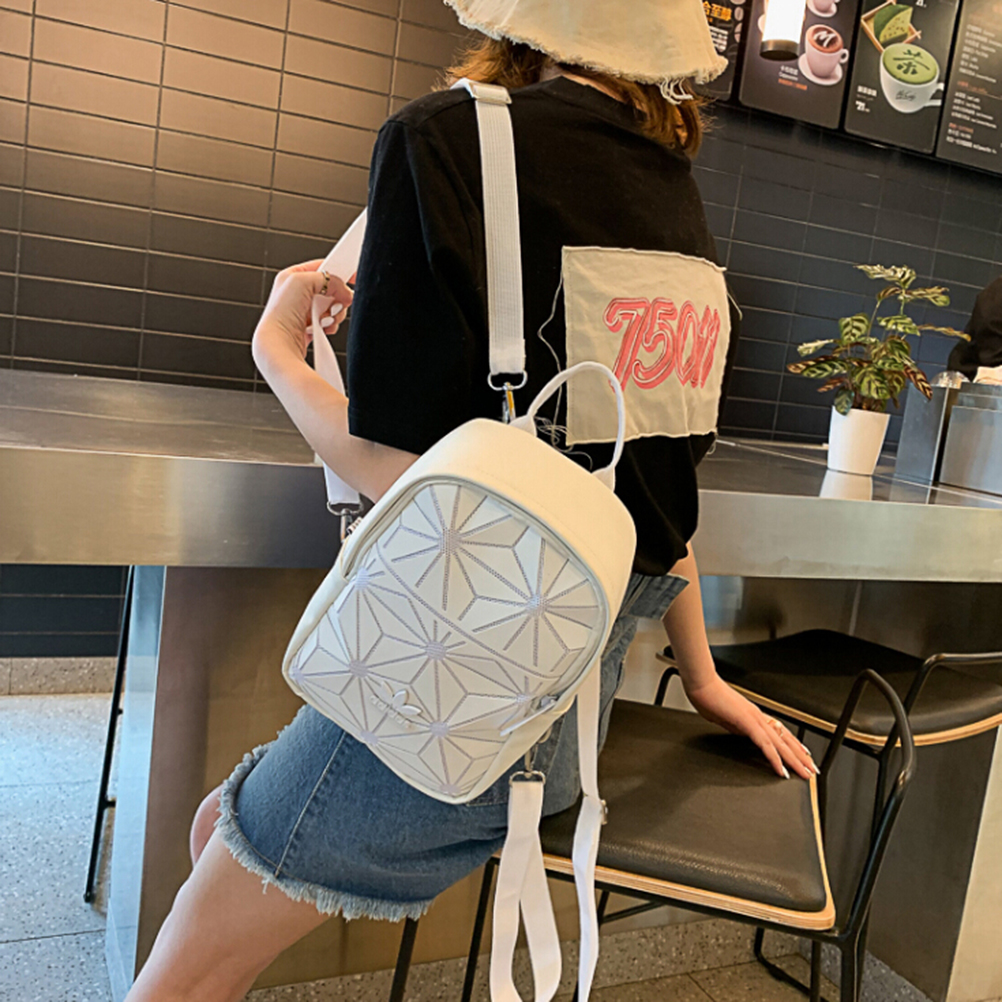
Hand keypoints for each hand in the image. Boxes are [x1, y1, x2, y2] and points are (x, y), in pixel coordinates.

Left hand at [254, 260, 353, 361]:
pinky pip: (329, 322)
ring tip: (325, 319)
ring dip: (334, 313)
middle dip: (337, 298)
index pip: (321, 267)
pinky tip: (323, 327)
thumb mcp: (304, 281)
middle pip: (330, 289)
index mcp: (291, 277)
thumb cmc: (281, 314)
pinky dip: (330, 325)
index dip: (339, 270)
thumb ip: (329, 279)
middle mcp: (296, 293)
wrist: (279, 345)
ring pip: (332, 307)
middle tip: (336, 303)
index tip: (354, 277)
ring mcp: (303, 311)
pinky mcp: (309, 327)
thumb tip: (345, 291)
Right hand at [683, 675, 817, 779]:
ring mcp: (754, 718)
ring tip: (804, 773)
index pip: (780, 731)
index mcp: (753, 715)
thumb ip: (734, 725)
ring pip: (780, 743)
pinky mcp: (747, 722)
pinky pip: (765, 744)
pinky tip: (780, 769)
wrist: (701, 684)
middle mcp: (758, 716)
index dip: (793, 744)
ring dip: (793, 760)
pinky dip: (774, 758)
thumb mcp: (724, 716)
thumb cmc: (708, 696)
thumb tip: (739, 731)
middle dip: (800, 756)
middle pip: (785, 739)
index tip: (803, 755)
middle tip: (812, 770)